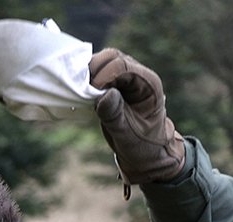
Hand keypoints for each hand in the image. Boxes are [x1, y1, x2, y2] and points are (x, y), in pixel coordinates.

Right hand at [88, 48, 185, 184]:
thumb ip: (115, 115)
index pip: (122, 66)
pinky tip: (83, 93)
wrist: (146, 153)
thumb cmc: (142, 146)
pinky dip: (88, 79)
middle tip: (84, 92)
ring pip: (103, 61)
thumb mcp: (128, 135)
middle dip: (94, 71)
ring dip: (89, 74)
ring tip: (83, 94)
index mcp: (148, 84)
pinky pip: (98, 71)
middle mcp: (138, 75)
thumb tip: (105, 94)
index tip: (92, 95)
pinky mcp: (114, 82)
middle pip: (112, 57)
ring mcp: (126, 76)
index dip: (103, 76)